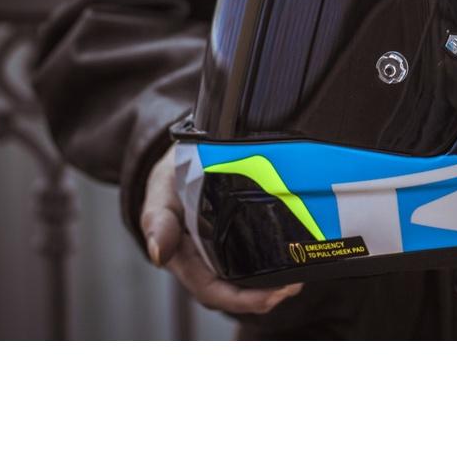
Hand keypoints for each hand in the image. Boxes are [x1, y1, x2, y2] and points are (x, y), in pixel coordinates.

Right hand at [141, 144, 302, 313]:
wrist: (185, 158)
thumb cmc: (171, 179)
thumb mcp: (161, 192)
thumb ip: (159, 220)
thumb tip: (158, 254)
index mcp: (182, 257)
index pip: (210, 289)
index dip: (239, 299)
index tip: (270, 296)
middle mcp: (203, 262)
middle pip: (232, 292)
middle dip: (263, 296)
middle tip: (292, 286)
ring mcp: (221, 253)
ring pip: (246, 280)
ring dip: (272, 284)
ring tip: (298, 277)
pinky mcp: (238, 240)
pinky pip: (255, 260)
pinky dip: (274, 264)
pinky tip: (294, 258)